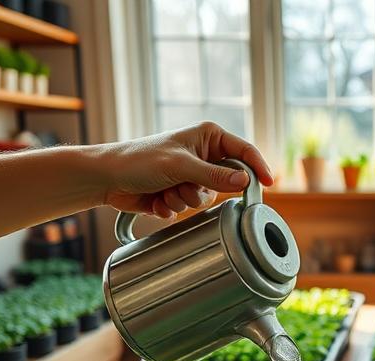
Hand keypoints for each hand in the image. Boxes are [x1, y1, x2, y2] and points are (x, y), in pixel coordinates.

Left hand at [101, 122, 274, 218]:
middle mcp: (202, 155)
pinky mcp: (179, 193)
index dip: (258, 168)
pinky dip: (173, 208)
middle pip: (225, 182)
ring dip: (184, 200)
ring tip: (164, 191)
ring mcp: (191, 176)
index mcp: (208, 137)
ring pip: (205, 199)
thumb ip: (214, 176)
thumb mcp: (181, 166)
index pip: (244, 152)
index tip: (269, 184)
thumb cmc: (139, 160)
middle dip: (203, 191)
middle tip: (183, 186)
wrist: (106, 178)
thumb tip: (245, 182)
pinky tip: (156, 199)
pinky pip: (189, 209)